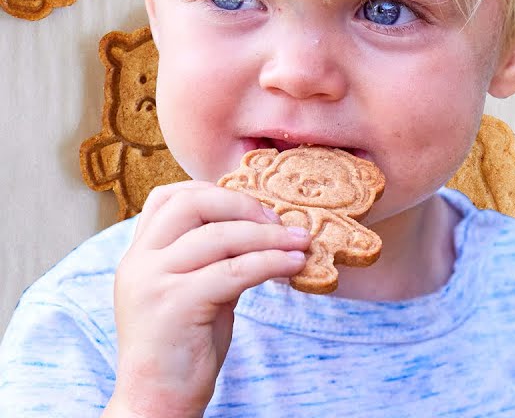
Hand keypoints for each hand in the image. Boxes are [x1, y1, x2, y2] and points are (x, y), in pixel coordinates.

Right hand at [105, 181, 310, 417]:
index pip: (169, 197)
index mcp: (140, 254)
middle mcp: (139, 262)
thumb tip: (263, 227)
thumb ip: (214, 258)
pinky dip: (271, 262)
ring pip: (221, 236)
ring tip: (302, 242)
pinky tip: (295, 265)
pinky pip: (234, 271)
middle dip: (244, 205)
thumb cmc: (182, 347)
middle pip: (193, 203)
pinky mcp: (175, 304)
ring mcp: (153, 281)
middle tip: (280, 221)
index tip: (255, 207)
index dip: (216, 192)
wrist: (157, 402)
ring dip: (269, 236)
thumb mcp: (194, 290)